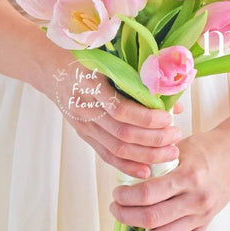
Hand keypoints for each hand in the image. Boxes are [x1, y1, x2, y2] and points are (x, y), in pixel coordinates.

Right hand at [44, 52, 183, 178]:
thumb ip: (139, 79)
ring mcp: (84, 124)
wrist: (53, 70)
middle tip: (176, 137)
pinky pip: (106, 155)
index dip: (147, 118)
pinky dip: (127, 166)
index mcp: (92, 85)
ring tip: (170, 152)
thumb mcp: (110, 61)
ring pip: (117, 149)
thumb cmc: (87, 60)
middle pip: (123, 133)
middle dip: (154, 140)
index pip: (121, 110)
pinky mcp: (84, 134)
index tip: (169, 118)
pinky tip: (146, 170)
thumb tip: (173, 102)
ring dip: (147, 155)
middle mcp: (86, 108)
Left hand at [105, 107, 229, 230]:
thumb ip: (156, 160)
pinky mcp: (205, 222)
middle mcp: (195, 199)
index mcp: (187, 176)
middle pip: (152, 218)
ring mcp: (201, 214)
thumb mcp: (179, 146)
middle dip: (125, 216)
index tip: (116, 193)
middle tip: (113, 208)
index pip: (149, 194)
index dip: (126, 196)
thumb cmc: (207, 145)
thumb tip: (128, 173)